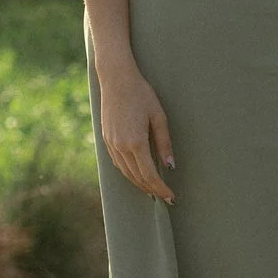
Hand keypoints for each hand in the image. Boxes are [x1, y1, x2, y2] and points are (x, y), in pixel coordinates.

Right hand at [96, 64, 176, 201]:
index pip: (149, 174)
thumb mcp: (159, 117)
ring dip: (139, 183)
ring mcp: (110, 144)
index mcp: (135, 142)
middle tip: (166, 198)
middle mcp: (120, 146)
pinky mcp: (106, 140)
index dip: (160, 188)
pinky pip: (117, 163)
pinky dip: (128, 173)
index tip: (171, 196)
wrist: (116, 80)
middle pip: (136, 177)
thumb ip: (164, 143)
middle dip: (152, 189)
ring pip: (125, 172)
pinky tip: (137, 175)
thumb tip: (170, 165)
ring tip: (153, 190)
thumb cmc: (142, 95)